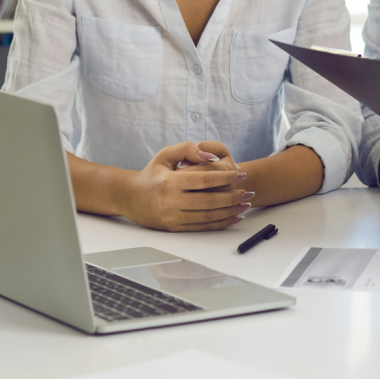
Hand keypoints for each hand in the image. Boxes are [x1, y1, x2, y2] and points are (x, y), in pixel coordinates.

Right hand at [121, 142, 252, 231]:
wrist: (130, 197)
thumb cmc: (152, 174)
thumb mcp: (165, 155)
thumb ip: (188, 149)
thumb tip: (210, 155)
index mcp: (169, 182)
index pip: (204, 180)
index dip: (226, 177)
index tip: (241, 174)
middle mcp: (171, 202)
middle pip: (210, 201)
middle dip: (233, 197)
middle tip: (248, 192)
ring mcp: (173, 218)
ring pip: (208, 217)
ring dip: (230, 211)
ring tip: (245, 204)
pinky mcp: (175, 229)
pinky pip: (202, 228)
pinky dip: (220, 223)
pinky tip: (233, 217)